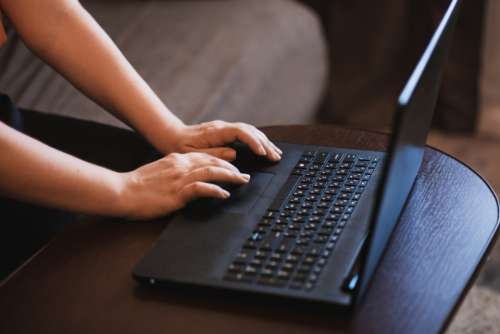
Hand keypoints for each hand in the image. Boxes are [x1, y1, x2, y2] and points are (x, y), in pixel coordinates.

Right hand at [118, 152, 249, 219]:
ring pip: (212, 172)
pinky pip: (202, 188)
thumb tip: (189, 178)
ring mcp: (180, 178)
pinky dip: (215, 190)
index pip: (205, 156)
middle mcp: (181, 165)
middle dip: (231, 168)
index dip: (222, 161)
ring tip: (241, 181)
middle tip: (244, 176)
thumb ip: (175, 171)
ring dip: (230, 176)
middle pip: (213, 162)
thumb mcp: (159, 172)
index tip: (233, 167)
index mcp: (177, 159)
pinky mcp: (177, 192)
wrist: (122, 191)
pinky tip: (224, 195)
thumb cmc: (138, 185)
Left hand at [167, 121, 281, 161]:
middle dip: (265, 144)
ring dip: (264, 142)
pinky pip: (246, 134)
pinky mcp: (226, 132)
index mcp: (215, 131)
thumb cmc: (180, 146)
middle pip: (250, 131)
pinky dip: (257, 141)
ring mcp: (225, 128)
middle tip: (276, 157)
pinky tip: (264, 148)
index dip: (253, 142)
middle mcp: (222, 127)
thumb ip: (214, 154)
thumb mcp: (193, 154)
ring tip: (275, 153)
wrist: (172, 136)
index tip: (262, 153)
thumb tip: (234, 154)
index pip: (240, 132)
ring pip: (250, 131)